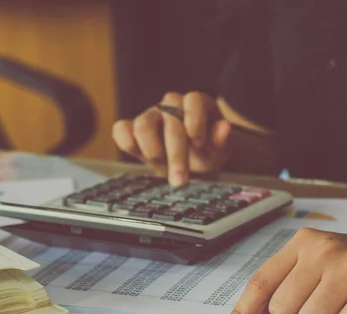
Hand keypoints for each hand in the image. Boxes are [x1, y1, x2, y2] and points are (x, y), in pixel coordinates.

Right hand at [112, 91, 231, 185]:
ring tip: (162, 168)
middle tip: (180, 179)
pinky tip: (140, 157)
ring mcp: (150, 115)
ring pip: (143, 124)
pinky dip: (127, 143)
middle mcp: (172, 105)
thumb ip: (221, 140)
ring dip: (153, 151)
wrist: (190, 161)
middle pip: (170, 121)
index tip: (198, 143)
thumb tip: (224, 127)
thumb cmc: (206, 152)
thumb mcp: (218, 151)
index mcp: (196, 104)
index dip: (195, 120)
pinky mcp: (131, 128)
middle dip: (176, 153)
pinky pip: (121, 130)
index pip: (193, 100)